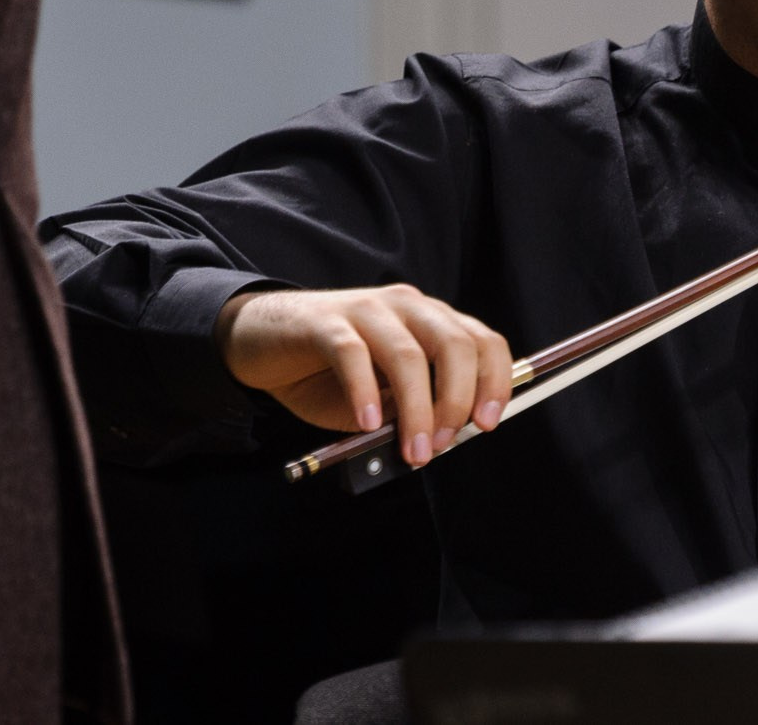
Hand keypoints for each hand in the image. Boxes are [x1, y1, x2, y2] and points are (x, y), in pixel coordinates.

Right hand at [214, 283, 512, 466]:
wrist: (263, 342)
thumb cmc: (330, 374)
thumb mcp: (384, 396)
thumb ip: (412, 408)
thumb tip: (441, 439)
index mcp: (431, 321)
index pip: (482, 341)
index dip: (494, 381)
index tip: (488, 422)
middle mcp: (406, 307)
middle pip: (453, 345)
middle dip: (456, 401)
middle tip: (440, 445)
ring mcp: (366, 309)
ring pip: (408, 354)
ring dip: (416, 410)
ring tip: (411, 451)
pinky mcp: (324, 322)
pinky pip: (352, 354)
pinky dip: (365, 392)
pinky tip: (366, 422)